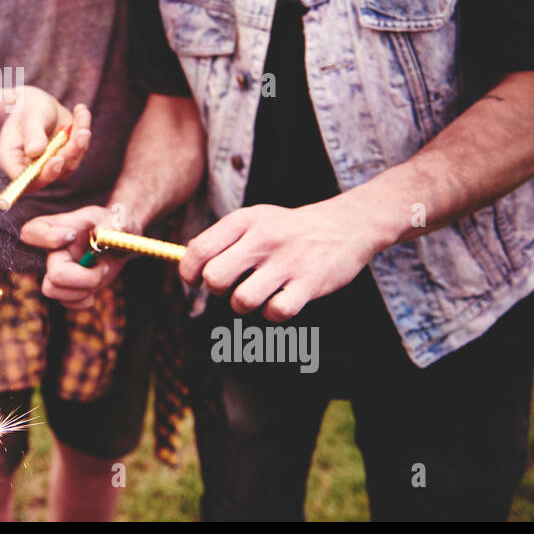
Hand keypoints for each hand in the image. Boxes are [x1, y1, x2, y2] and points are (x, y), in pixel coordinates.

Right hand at [0, 87, 90, 189]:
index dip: (43, 175)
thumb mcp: (29, 116)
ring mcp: (50, 164)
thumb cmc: (28, 107)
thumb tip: (35, 151)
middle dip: (68, 154)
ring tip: (82, 115)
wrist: (38, 103)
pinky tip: (81, 111)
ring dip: (80, 142)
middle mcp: (31, 167)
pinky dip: (83, 130)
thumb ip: (32, 134)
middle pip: (52, 174)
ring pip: (70, 163)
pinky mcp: (66, 157)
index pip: (25, 179)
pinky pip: (79, 149)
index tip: (57, 159)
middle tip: (80, 133)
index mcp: (12, 159)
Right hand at [20, 205, 132, 309]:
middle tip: (103, 267)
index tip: (72, 236)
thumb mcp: (117, 219)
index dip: (47, 238)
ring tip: (100, 274)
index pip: (32, 231)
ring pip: (52, 290)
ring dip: (82, 290)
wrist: (117, 243)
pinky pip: (66, 303)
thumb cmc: (113, 226)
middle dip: (83, 277)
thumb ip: (113, 223)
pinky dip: (83, 301)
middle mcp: (53, 251)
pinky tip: (94, 290)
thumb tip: (100, 233)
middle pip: (54, 273)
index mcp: (58, 228)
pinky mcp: (67, 289)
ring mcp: (58, 271)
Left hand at [179, 199, 386, 321]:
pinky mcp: (309, 283)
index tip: (197, 280)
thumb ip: (221, 239)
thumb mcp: (254, 219)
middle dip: (217, 290)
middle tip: (231, 286)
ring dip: (245, 305)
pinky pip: (276, 313)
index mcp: (244, 221)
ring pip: (242, 301)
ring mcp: (287, 261)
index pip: (198, 250)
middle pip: (215, 279)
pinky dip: (273, 314)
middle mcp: (263, 239)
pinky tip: (280, 301)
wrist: (344, 225)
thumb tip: (188, 267)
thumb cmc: (288, 229)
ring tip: (257, 294)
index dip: (189, 272)